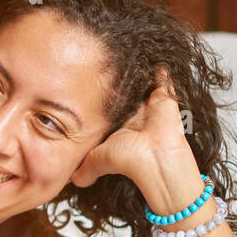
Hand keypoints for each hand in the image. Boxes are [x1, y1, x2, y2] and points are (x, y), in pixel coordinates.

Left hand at [71, 65, 188, 188]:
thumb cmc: (130, 159)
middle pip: (125, 95)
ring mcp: (150, 106)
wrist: (155, 158)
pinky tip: (150, 56)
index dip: (99, 99)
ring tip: (126, 55)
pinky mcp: (164, 97)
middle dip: (118, 82)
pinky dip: (157, 69)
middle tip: (105, 63)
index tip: (86, 83)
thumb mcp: (98, 160)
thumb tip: (71, 181)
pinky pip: (162, 79)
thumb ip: (85, 168)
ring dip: (135, 73)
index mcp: (120, 126)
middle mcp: (135, 115)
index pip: (109, 109)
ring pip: (141, 85)